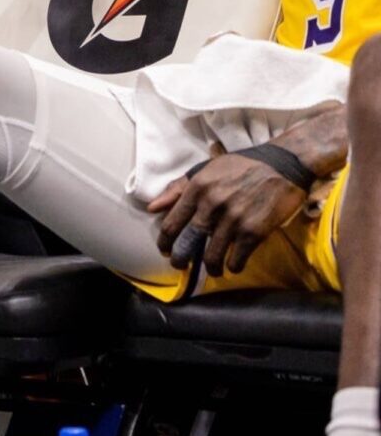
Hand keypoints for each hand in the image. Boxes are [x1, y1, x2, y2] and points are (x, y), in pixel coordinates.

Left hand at [147, 146, 307, 276]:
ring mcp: (233, 219)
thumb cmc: (241, 166)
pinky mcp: (254, 231)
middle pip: (187, 243)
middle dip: (181, 259)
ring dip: (210, 267)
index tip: (165, 250)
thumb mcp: (206, 170)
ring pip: (212, 256)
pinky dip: (233, 266)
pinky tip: (232, 265)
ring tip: (212, 269)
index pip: (172, 223)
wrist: (283, 165)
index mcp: (197, 188)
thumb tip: (152, 207)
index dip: (165, 242)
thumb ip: (178, 188)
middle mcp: (212, 204)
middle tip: (181, 265)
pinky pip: (236, 259)